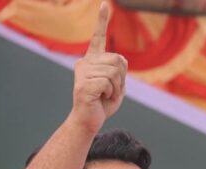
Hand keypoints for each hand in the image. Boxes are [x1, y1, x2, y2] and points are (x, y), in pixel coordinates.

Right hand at [70, 2, 127, 133]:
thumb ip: (120, 70)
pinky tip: (100, 98)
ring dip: (117, 87)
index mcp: (92, 60)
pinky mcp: (84, 85)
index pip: (98, 37)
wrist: (89, 120)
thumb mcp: (117, 84)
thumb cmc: (103, 103)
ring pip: (115, 72)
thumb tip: (120, 59)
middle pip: (118, 60)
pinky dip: (111, 93)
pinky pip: (109, 83)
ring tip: (105, 95)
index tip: (105, 4)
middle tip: (111, 90)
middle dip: (121, 78)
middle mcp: (85, 62)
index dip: (101, 20)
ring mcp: (83, 73)